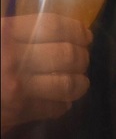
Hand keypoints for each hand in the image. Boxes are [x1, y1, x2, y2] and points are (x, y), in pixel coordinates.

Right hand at [1, 14, 92, 133]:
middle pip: (67, 54)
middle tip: (83, 58)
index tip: (85, 34)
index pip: (53, 26)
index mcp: (3, 33)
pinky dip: (64, 103)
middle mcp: (13, 59)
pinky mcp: (17, 113)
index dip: (76, 29)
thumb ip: (15, 31)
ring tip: (79, 80)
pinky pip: (54, 107)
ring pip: (68, 83)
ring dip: (79, 82)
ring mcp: (16, 89)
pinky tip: (61, 100)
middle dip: (82, 56)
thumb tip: (57, 29)